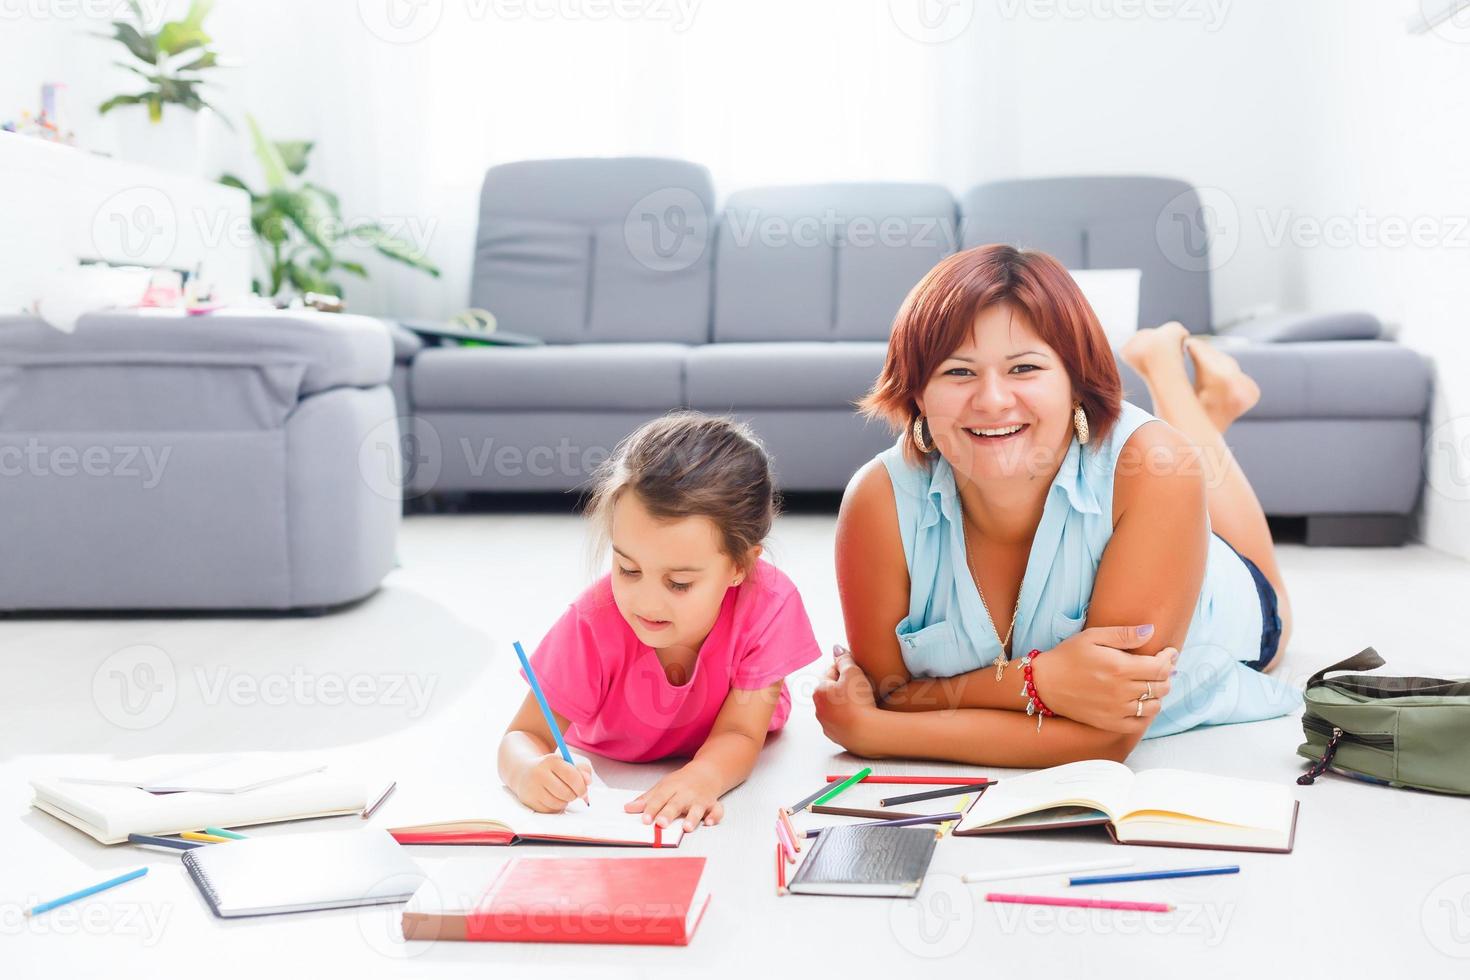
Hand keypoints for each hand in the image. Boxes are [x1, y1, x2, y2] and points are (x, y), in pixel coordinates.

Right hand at [510, 752, 594, 812]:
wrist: (523, 772)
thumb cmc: (551, 769)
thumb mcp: (565, 763)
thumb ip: (582, 770)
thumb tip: (588, 781)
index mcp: (551, 761)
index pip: (573, 777)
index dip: (582, 786)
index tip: (583, 789)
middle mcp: (540, 773)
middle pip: (567, 793)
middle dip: (574, 795)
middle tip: (573, 792)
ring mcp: (533, 788)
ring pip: (559, 803)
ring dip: (565, 801)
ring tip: (561, 794)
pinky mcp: (529, 801)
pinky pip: (550, 810)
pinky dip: (555, 807)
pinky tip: (552, 798)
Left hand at [624, 763, 724, 831]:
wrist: (707, 772)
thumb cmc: (682, 782)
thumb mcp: (662, 787)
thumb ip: (646, 800)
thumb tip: (628, 809)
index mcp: (671, 788)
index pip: (659, 798)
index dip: (651, 809)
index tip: (645, 819)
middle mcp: (686, 793)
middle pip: (676, 803)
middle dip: (669, 813)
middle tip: (661, 824)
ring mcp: (700, 799)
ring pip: (697, 808)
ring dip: (692, 817)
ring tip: (687, 827)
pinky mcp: (713, 804)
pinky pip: (716, 810)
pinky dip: (715, 816)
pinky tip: (709, 823)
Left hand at [813, 645, 883, 756]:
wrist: (866, 732)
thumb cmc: (858, 700)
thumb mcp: (853, 673)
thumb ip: (844, 659)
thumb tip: (836, 648)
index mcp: (818, 691)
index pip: (832, 672)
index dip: (846, 669)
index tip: (858, 671)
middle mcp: (818, 708)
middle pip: (833, 690)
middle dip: (846, 686)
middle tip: (863, 685)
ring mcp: (826, 724)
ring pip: (837, 707)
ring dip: (847, 702)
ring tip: (864, 701)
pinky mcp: (837, 737)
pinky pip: (843, 722)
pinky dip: (850, 717)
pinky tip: (861, 716)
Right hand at [1029, 625, 1175, 734]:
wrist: (1044, 683)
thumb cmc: (1068, 656)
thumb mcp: (1093, 637)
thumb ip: (1124, 634)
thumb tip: (1151, 631)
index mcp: (1120, 667)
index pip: (1160, 667)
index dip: (1169, 659)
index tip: (1169, 653)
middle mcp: (1121, 691)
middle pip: (1161, 686)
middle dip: (1166, 675)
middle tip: (1161, 667)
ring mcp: (1116, 710)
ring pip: (1154, 705)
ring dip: (1158, 694)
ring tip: (1151, 684)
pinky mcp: (1109, 723)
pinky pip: (1140, 724)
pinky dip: (1146, 714)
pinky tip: (1141, 703)